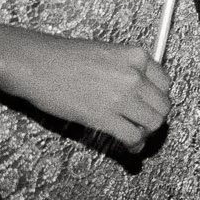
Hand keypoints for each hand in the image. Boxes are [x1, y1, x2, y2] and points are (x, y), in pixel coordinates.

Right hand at [0, 26, 171, 151]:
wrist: (34, 63)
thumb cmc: (61, 57)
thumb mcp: (106, 53)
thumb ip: (126, 68)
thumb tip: (137, 87)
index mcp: (137, 56)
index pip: (165, 83)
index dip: (158, 98)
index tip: (151, 105)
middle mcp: (135, 76)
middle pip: (162, 105)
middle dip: (154, 117)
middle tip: (143, 123)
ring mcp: (121, 97)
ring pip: (153, 123)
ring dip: (146, 133)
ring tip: (136, 135)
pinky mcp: (104, 117)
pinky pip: (133, 136)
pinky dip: (135, 145)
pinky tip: (130, 147)